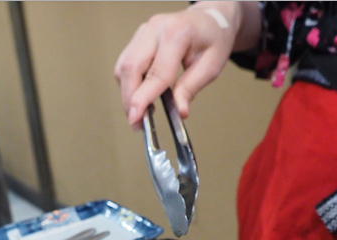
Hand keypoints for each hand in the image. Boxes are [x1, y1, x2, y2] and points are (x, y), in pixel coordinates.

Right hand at [114, 1, 260, 128]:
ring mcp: (144, 32)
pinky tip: (141, 96)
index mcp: (177, 34)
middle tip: (137, 123)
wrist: (209, 19)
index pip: (155, 72)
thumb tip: (180, 111)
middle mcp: (155, 29)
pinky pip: (125, 64)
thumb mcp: (211, 66)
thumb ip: (191, 88)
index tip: (136, 118)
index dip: (143, 98)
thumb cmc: (213, 39)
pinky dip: (129, 83)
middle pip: (130, 68)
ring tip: (142, 112)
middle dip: (130, 99)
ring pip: (123, 67)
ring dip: (128, 93)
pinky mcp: (138, 38)